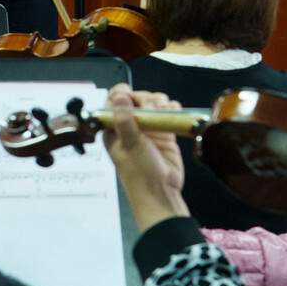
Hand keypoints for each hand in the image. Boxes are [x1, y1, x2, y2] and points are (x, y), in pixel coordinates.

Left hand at [103, 83, 189, 231]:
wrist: (160, 192)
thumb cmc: (139, 172)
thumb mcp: (130, 144)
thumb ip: (124, 119)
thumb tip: (119, 95)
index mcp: (113, 128)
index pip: (112, 101)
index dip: (121, 94)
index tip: (130, 93)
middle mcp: (129, 125)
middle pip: (136, 98)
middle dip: (145, 99)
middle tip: (153, 108)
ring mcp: (147, 129)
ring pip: (153, 103)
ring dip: (160, 102)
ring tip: (164, 109)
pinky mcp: (164, 133)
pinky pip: (168, 113)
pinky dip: (172, 108)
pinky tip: (174, 111)